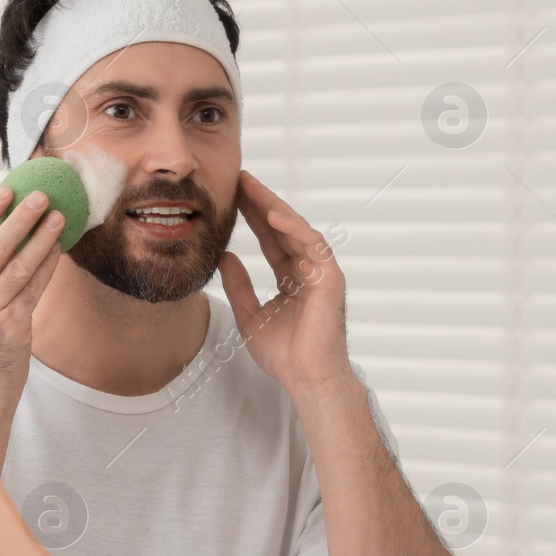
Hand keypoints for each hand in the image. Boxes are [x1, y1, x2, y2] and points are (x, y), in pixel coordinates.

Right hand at [0, 186, 63, 436]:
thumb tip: (0, 237)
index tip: (6, 192)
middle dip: (19, 218)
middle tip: (40, 196)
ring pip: (18, 266)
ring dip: (41, 238)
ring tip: (57, 217)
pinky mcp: (11, 328)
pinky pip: (34, 289)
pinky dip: (48, 265)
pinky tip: (59, 250)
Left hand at [218, 170, 350, 395]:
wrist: (305, 378)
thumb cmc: (283, 355)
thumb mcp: (250, 315)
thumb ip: (238, 286)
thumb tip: (224, 257)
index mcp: (292, 278)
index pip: (270, 239)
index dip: (251, 216)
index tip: (231, 195)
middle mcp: (308, 270)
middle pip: (282, 228)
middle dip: (260, 201)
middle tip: (239, 177)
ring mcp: (321, 272)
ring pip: (296, 229)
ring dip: (273, 206)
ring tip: (250, 186)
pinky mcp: (331, 278)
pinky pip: (313, 244)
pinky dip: (294, 228)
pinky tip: (273, 215)